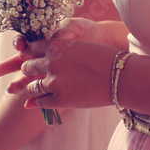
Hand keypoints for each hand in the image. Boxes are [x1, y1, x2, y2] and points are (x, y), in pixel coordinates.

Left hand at [0, 38, 119, 108]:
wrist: (121, 77)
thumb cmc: (105, 58)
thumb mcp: (80, 46)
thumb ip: (61, 49)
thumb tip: (48, 55)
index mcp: (56, 45)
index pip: (32, 47)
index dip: (30, 53)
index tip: (32, 58)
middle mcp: (51, 63)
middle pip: (27, 66)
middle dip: (30, 70)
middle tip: (34, 74)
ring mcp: (54, 82)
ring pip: (31, 86)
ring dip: (32, 87)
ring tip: (36, 89)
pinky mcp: (60, 100)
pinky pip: (40, 102)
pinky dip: (36, 103)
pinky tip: (33, 103)